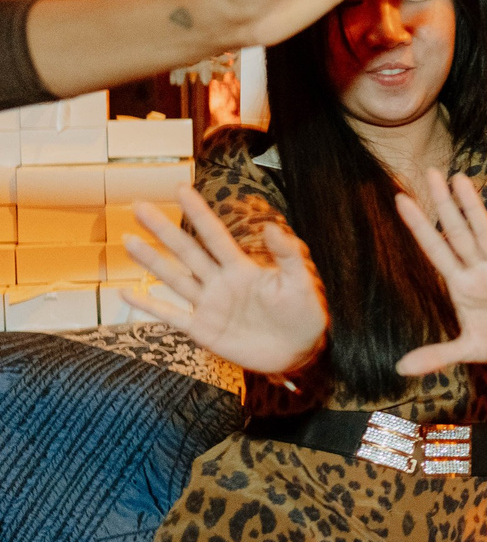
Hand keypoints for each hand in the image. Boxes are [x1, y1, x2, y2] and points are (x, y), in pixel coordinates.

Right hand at [122, 188, 328, 375]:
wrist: (299, 352)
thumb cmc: (303, 314)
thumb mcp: (300, 283)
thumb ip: (287, 256)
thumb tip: (273, 227)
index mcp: (242, 268)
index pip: (215, 235)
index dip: (198, 212)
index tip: (180, 189)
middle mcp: (220, 282)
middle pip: (187, 251)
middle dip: (163, 229)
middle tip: (138, 206)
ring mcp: (209, 305)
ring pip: (174, 278)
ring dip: (151, 260)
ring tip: (128, 240)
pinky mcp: (202, 330)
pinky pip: (170, 316)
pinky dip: (148, 306)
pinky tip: (127, 293)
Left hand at [394, 171, 486, 375]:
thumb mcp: (467, 350)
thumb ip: (437, 355)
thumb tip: (401, 370)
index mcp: (460, 285)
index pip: (435, 249)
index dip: (419, 226)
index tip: (400, 199)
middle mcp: (478, 270)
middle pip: (456, 231)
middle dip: (442, 203)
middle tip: (429, 172)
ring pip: (484, 230)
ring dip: (473, 205)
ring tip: (460, 177)